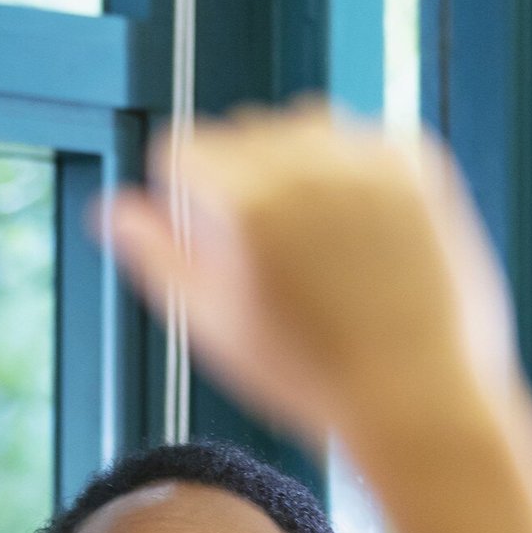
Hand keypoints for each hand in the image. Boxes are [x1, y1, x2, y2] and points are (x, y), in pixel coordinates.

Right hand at [107, 102, 531, 532]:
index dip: (185, 198)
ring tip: (318, 250)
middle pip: (242, 135)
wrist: (421, 402)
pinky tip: (362, 241)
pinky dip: (355, 179)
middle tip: (272, 262)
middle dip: (243, 182)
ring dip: (297, 171)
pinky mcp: (419, 164)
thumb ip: (156, 260)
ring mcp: (369, 159)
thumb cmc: (312, 382)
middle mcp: (306, 166)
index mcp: (244, 205)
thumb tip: (110, 211)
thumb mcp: (214, 331)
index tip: (206, 237)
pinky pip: (364, 145)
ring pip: (303, 130)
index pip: (182, 151)